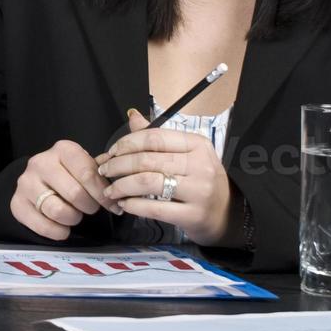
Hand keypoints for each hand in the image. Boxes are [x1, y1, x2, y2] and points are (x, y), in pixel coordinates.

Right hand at [10, 139, 120, 240]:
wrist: (37, 181)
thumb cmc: (69, 175)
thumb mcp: (85, 167)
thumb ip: (100, 175)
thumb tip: (119, 190)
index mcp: (62, 149)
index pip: (88, 174)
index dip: (103, 194)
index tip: (113, 205)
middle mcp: (40, 162)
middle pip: (74, 194)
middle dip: (89, 207)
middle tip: (91, 209)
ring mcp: (25, 183)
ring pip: (57, 210)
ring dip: (73, 219)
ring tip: (75, 215)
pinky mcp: (16, 203)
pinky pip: (43, 226)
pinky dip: (59, 232)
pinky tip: (63, 227)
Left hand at [96, 108, 233, 245]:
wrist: (227, 215)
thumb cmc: (200, 181)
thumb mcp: (187, 154)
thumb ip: (158, 137)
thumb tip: (132, 115)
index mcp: (197, 144)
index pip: (153, 137)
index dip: (126, 143)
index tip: (110, 152)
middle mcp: (201, 165)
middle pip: (147, 159)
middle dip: (117, 165)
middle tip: (104, 171)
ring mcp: (199, 191)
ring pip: (147, 182)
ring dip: (121, 186)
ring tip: (110, 190)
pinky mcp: (194, 215)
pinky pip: (154, 208)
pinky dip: (133, 205)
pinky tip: (124, 204)